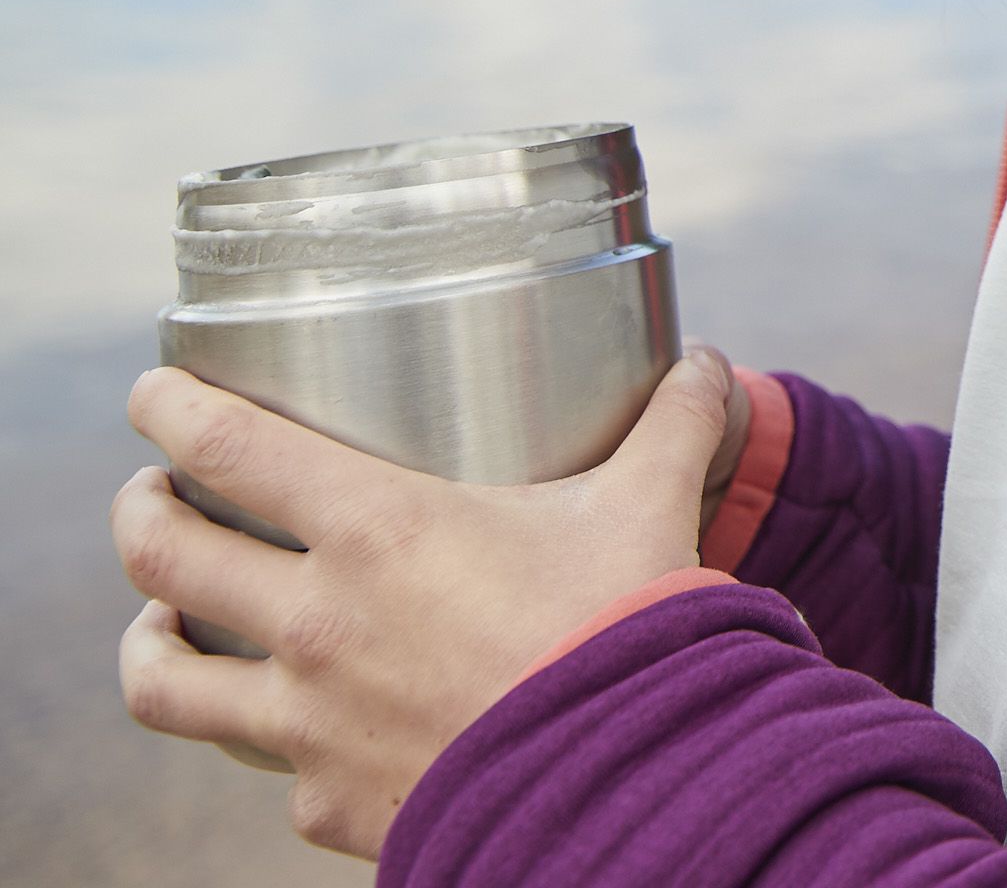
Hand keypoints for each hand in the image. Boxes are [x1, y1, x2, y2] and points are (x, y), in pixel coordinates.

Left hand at [113, 350, 737, 858]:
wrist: (628, 780)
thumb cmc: (628, 628)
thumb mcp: (648, 506)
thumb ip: (670, 426)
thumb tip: (708, 364)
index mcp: (378, 530)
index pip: (228, 449)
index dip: (170, 409)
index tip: (153, 394)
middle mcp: (316, 622)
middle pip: (162, 557)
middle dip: (140, 514)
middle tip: (152, 496)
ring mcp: (307, 722)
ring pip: (165, 680)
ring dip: (151, 640)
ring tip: (162, 622)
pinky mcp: (325, 801)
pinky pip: (269, 768)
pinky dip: (274, 743)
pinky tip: (295, 731)